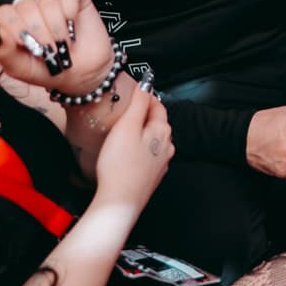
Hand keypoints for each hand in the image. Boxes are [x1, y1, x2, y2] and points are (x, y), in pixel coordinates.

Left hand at [0, 0, 114, 95]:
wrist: (82, 73)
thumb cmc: (49, 70)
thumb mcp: (20, 68)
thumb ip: (4, 52)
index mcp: (14, 24)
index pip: (3, 13)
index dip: (12, 27)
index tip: (23, 43)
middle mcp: (31, 9)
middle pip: (25, 7)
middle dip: (38, 33)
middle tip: (48, 49)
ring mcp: (52, 1)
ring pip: (47, 2)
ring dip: (56, 29)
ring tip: (61, 43)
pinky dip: (70, 16)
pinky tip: (71, 28)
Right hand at [93, 84, 172, 210]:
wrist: (119, 203)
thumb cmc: (120, 166)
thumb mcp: (127, 126)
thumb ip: (138, 103)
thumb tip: (147, 82)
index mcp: (162, 132)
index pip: (158, 106)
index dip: (146, 96)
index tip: (136, 91)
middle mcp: (166, 148)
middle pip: (157, 123)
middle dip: (144, 114)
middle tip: (127, 109)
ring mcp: (160, 164)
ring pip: (153, 141)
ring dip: (141, 133)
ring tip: (124, 130)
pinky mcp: (150, 178)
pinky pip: (147, 156)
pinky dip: (139, 149)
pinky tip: (126, 153)